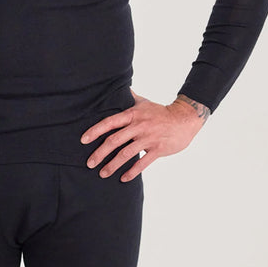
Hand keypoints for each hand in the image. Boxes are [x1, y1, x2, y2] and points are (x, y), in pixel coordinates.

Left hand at [80, 91, 209, 181]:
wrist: (184, 119)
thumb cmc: (160, 111)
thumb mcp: (142, 102)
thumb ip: (128, 97)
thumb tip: (116, 88)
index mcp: (132, 115)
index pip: (110, 122)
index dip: (95, 131)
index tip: (83, 140)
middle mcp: (138, 126)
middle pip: (115, 141)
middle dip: (100, 153)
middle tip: (89, 163)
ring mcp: (148, 138)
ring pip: (126, 154)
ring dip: (112, 165)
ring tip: (102, 173)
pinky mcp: (158, 149)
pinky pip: (142, 163)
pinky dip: (132, 172)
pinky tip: (123, 178)